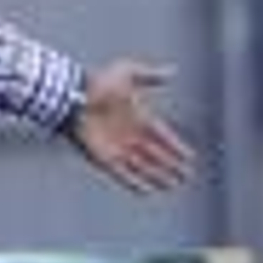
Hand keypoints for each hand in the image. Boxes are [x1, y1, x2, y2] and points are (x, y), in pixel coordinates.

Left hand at [69, 60, 194, 194]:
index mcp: (137, 117)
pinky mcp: (102, 158)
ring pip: (142, 167)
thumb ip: (151, 75)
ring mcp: (116, 148)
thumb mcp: (128, 73)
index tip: (190, 157)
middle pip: (155, 154)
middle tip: (187, 176)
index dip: (176, 146)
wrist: (73, 96)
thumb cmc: (98, 82)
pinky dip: (134, 183)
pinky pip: (122, 174)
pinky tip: (147, 191)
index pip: (162, 136)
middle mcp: (129, 135)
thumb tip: (172, 71)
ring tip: (173, 185)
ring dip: (157, 176)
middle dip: (171, 165)